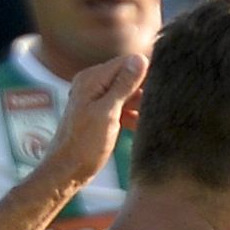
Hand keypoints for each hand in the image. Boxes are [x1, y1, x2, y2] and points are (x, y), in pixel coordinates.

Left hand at [42, 54, 146, 191]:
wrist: (68, 170)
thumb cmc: (84, 144)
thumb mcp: (108, 113)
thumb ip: (123, 85)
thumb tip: (140, 59)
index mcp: (92, 78)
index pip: (127, 62)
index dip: (146, 72)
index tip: (162, 88)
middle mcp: (92, 83)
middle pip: (127, 76)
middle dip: (144, 89)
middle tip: (158, 106)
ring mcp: (95, 98)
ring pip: (127, 93)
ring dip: (140, 105)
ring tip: (151, 119)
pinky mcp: (100, 113)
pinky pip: (121, 106)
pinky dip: (132, 115)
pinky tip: (140, 127)